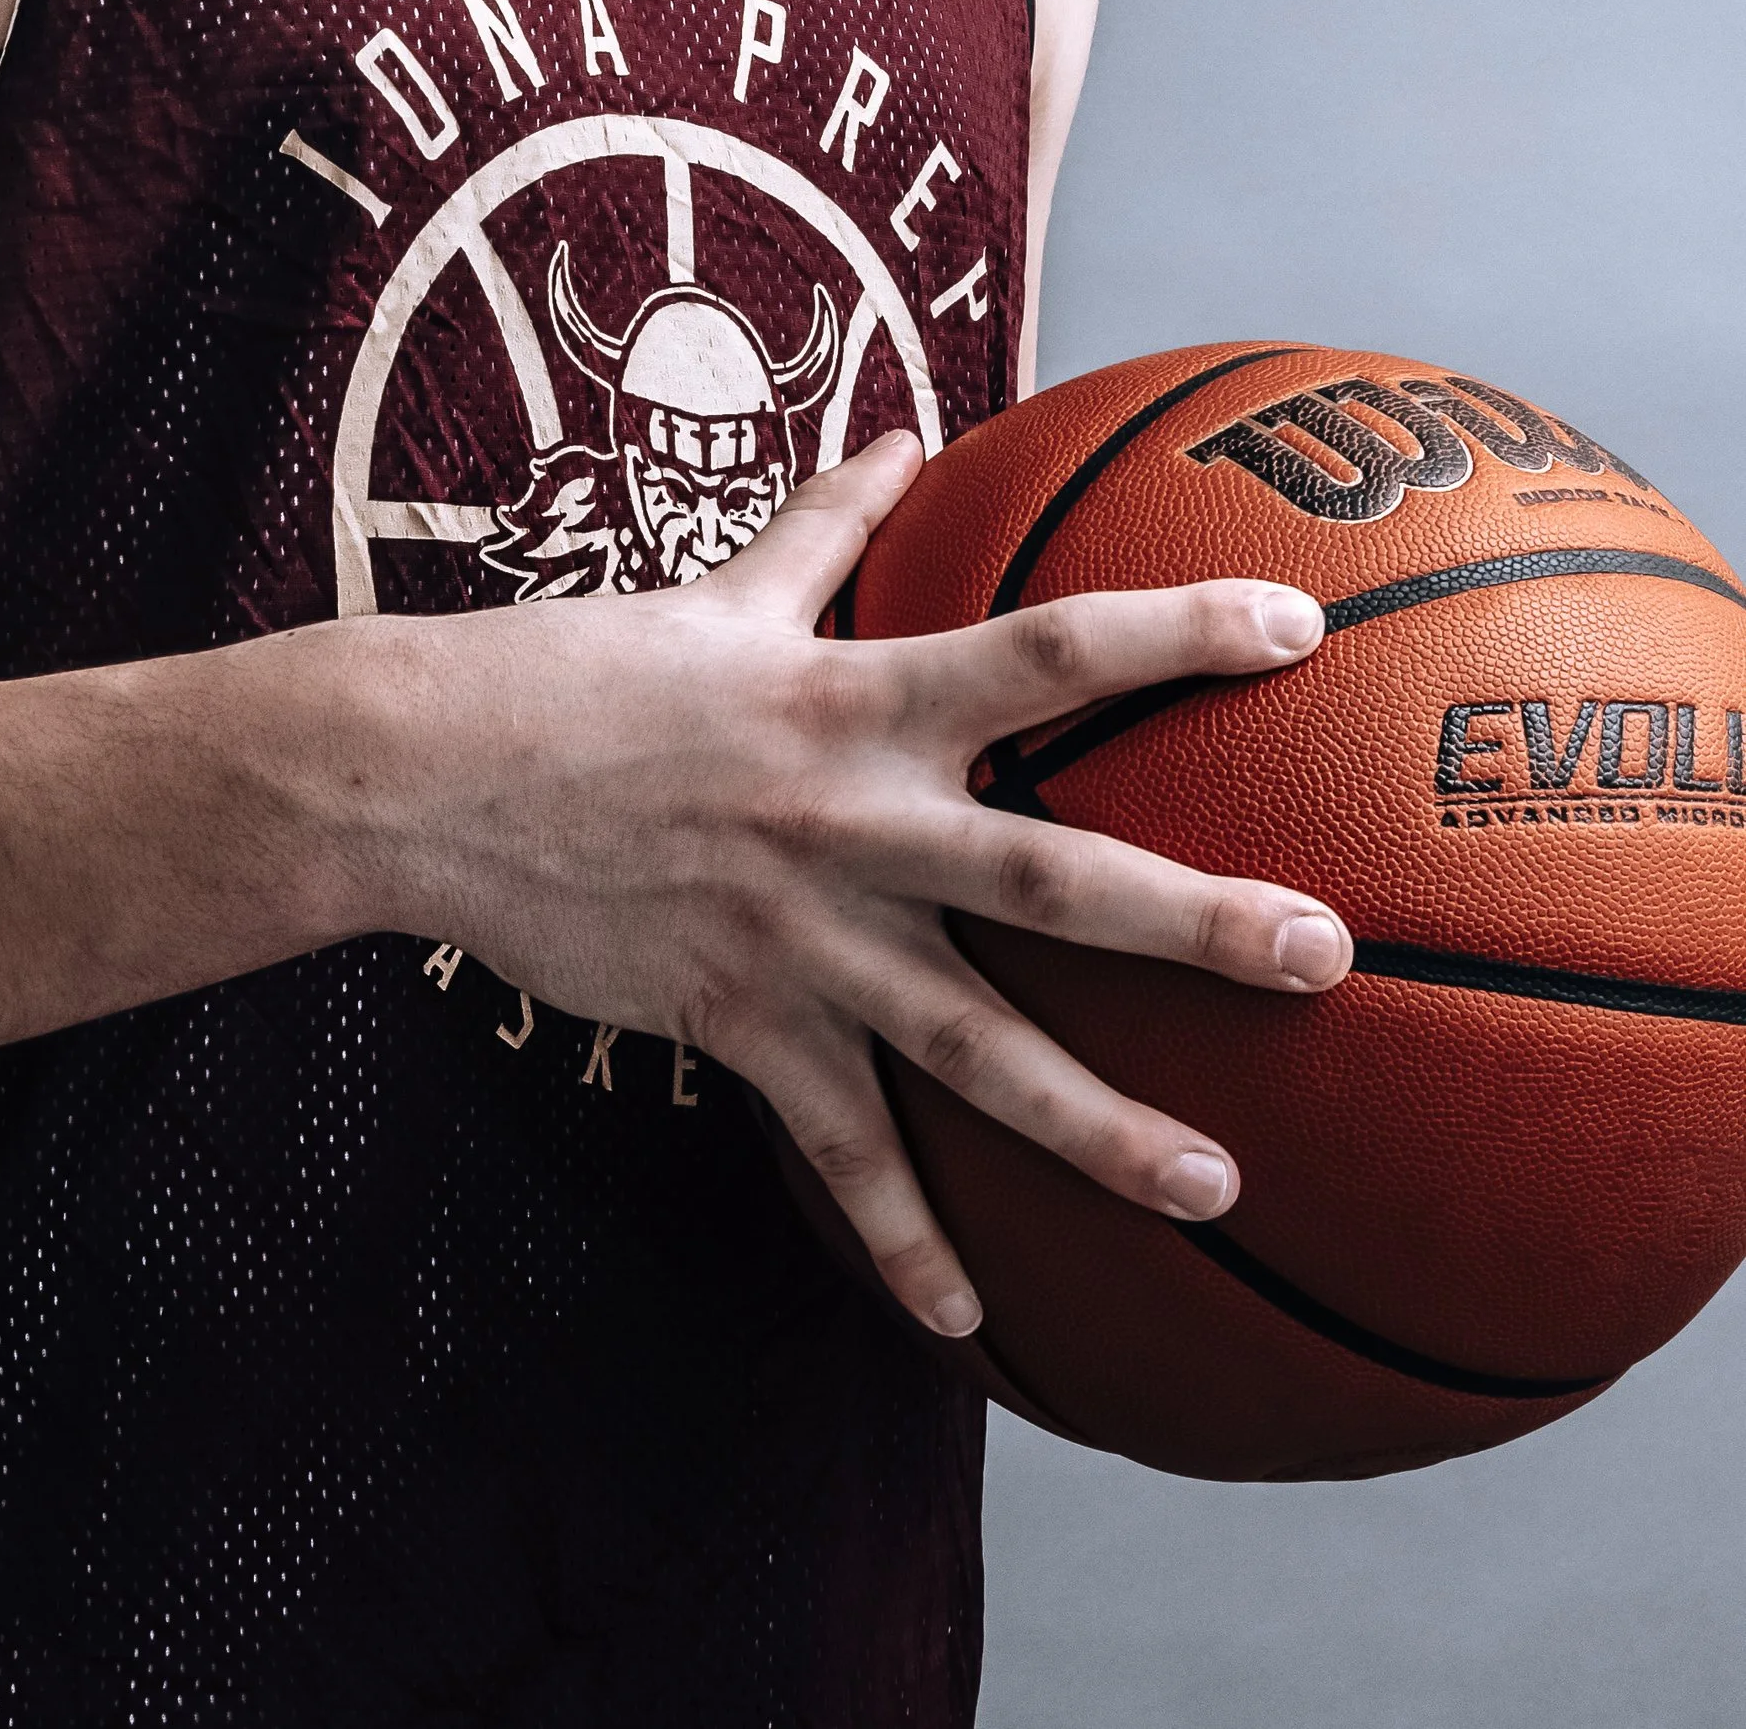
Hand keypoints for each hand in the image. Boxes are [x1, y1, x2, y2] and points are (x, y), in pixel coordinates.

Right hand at [373, 431, 1350, 1336]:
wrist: (424, 775)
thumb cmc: (579, 669)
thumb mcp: (718, 591)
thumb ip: (829, 525)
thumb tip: (905, 431)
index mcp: (855, 698)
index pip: (1045, 651)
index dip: (1173, 632)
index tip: (1296, 625)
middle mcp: (847, 820)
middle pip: (1050, 875)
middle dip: (1194, 922)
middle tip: (1326, 956)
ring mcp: (794, 932)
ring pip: (972, 1042)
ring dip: (1097, 1125)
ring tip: (1216, 1185)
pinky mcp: (735, 1019)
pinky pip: (837, 1147)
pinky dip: (900, 1236)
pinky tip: (969, 1319)